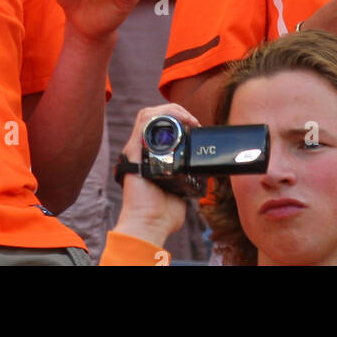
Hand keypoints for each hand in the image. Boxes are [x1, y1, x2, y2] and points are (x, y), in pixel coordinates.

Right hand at [111, 103, 196, 247]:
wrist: (150, 226)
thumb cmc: (163, 215)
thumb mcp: (182, 191)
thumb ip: (188, 181)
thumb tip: (203, 179)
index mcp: (152, 157)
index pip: (160, 127)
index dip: (179, 119)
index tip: (196, 127)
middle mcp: (142, 151)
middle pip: (155, 117)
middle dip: (177, 112)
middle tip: (194, 122)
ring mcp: (136, 150)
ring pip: (148, 114)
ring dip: (170, 110)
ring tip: (188, 118)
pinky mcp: (133, 151)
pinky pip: (143, 122)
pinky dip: (161, 115)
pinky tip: (179, 119)